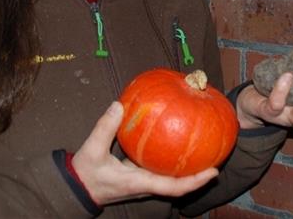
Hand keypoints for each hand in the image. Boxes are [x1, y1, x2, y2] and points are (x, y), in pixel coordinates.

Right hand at [71, 102, 218, 206]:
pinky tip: (175, 140)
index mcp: (139, 183)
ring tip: (203, 149)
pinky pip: (160, 168)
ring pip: (171, 178)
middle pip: (179, 184)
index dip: (195, 181)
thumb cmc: (85, 173)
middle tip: (216, 158)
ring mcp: (143, 181)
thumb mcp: (92, 150)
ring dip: (187, 168)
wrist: (76, 187)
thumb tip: (119, 105)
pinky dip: (171, 158)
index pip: (173, 187)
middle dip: (198, 174)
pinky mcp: (139, 174)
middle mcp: (146, 185)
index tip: (213, 172)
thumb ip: (105, 128)